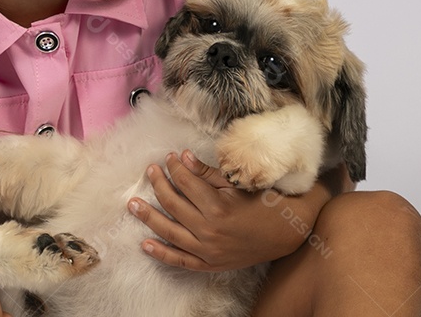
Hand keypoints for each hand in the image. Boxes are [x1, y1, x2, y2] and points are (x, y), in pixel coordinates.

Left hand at [126, 151, 335, 271]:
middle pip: (174, 204)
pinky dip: (162, 253)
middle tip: (150, 171)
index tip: (170, 157)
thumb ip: (207, 173)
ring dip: (149, 216)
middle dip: (159, 184)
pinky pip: (181, 260)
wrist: (287, 233)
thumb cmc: (264, 202)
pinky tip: (145, 243)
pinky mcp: (211, 264)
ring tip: (132, 204)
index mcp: (218, 208)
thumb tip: (183, 157)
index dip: (175, 167)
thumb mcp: (237, 183)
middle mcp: (210, 231)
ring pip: (170, 232)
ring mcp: (208, 251)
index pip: (186, 183)